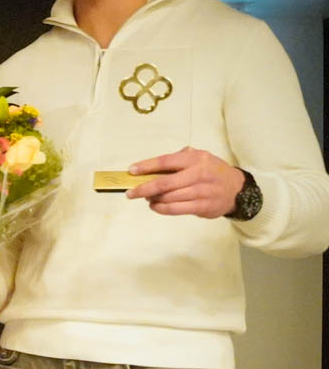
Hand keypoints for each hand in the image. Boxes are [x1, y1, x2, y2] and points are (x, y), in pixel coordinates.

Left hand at [128, 147, 246, 217]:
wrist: (237, 189)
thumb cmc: (211, 172)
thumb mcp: (199, 158)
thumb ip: (178, 159)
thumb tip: (150, 168)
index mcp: (196, 158)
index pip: (166, 161)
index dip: (146, 166)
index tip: (131, 170)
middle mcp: (199, 173)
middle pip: (164, 182)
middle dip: (143, 188)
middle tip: (130, 192)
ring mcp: (202, 191)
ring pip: (168, 197)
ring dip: (152, 199)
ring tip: (146, 198)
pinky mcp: (202, 206)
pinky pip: (176, 209)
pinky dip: (161, 208)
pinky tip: (155, 206)